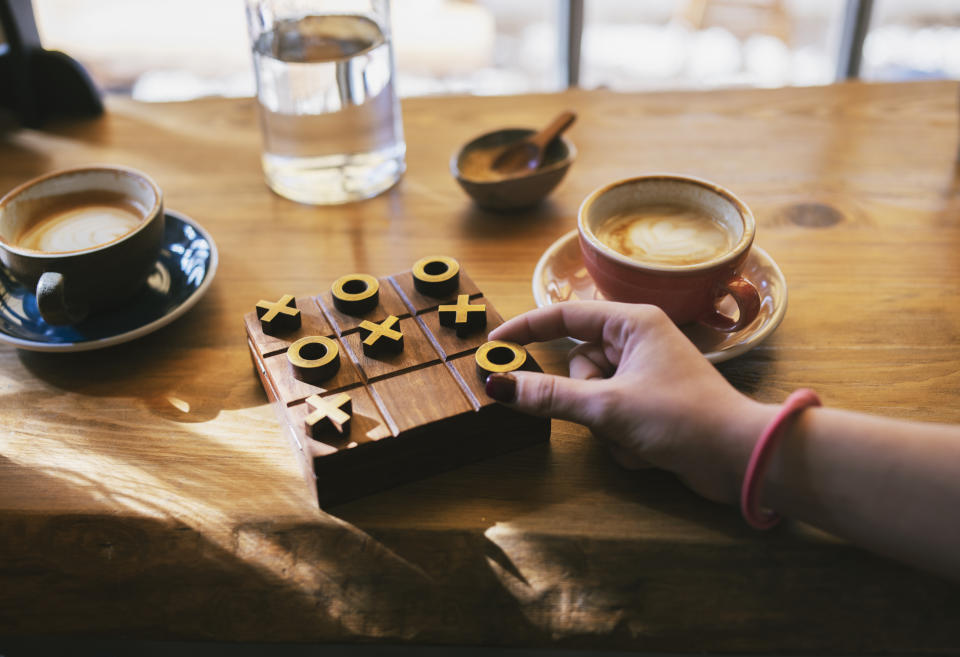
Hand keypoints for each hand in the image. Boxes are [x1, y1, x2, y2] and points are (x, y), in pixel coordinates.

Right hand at [486, 301, 770, 503]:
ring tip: (634, 435)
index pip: (564, 316)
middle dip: (586, 397)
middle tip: (605, 412)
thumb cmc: (681, 418)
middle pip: (577, 364)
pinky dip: (619, 436)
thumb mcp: (607, 406)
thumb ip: (549, 396)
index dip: (526, 328)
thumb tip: (499, 385)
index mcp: (632, 321)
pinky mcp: (648, 404)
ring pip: (591, 395)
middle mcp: (637, 341)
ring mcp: (643, 374)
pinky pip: (609, 416)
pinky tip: (647, 448)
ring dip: (603, 424)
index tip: (493, 344)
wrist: (738, 458)